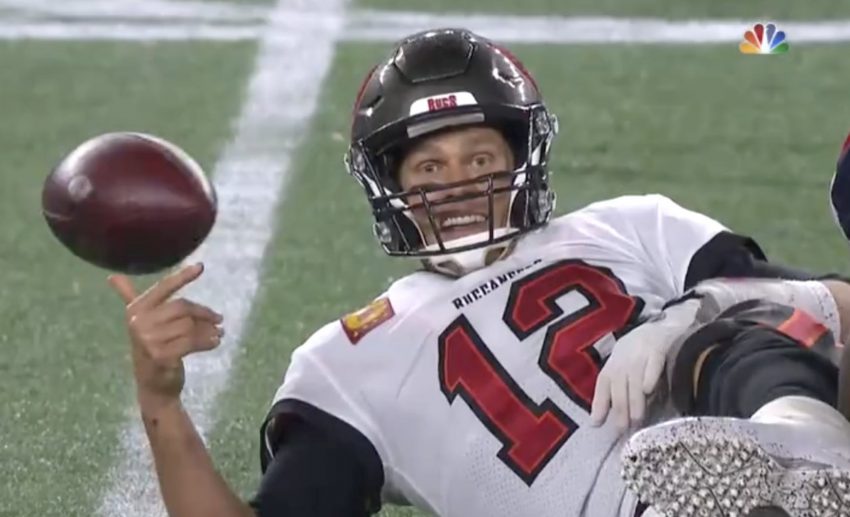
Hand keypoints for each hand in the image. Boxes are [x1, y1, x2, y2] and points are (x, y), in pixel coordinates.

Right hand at [108, 263, 223, 412]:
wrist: (153, 386)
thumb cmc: (151, 349)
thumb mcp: (141, 323)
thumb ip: (129, 298)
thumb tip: (112, 277)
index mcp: (135, 310)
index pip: (163, 288)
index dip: (182, 277)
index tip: (201, 267)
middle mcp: (138, 322)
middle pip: (182, 307)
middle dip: (204, 313)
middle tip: (219, 319)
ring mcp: (148, 340)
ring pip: (189, 325)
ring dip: (209, 330)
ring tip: (219, 333)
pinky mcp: (161, 355)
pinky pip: (192, 341)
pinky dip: (208, 341)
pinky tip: (216, 342)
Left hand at [590, 298, 700, 431]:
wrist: (664, 326)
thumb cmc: (638, 353)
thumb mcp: (623, 367)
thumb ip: (615, 390)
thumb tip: (602, 419)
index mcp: (614, 364)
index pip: (603, 384)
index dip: (599, 403)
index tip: (596, 424)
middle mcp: (624, 358)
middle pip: (619, 384)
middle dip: (619, 407)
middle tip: (623, 428)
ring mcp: (641, 352)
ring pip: (634, 378)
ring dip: (634, 399)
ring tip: (637, 418)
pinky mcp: (659, 347)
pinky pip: (653, 362)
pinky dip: (650, 376)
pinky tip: (648, 390)